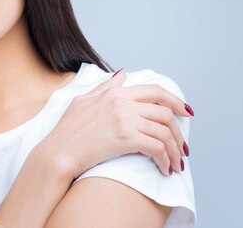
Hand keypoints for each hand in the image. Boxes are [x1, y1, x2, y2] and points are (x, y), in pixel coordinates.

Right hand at [40, 69, 192, 178]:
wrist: (57, 152)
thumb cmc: (66, 131)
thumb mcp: (83, 100)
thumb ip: (105, 87)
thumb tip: (122, 75)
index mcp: (114, 92)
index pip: (154, 91)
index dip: (175, 101)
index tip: (185, 111)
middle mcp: (122, 103)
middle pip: (165, 113)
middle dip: (179, 132)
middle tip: (182, 147)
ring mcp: (124, 119)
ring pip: (164, 132)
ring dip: (175, 151)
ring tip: (175, 164)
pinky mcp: (125, 138)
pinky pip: (157, 147)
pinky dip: (166, 159)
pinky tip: (164, 168)